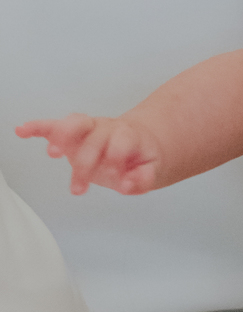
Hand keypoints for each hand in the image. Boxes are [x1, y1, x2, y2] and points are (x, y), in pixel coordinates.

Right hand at [16, 113, 163, 194]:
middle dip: (86, 161)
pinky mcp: (72, 132)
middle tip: (80, 187)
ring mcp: (88, 128)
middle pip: (94, 137)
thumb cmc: (140, 157)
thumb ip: (143, 178)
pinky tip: (22, 131)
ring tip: (53, 154)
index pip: (121, 142)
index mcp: (128, 136)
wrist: (137, 142)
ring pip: (75, 124)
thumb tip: (127, 184)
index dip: (118, 159)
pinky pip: (53, 126)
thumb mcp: (152, 169)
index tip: (118, 178)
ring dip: (63, 136)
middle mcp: (107, 128)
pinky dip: (38, 127)